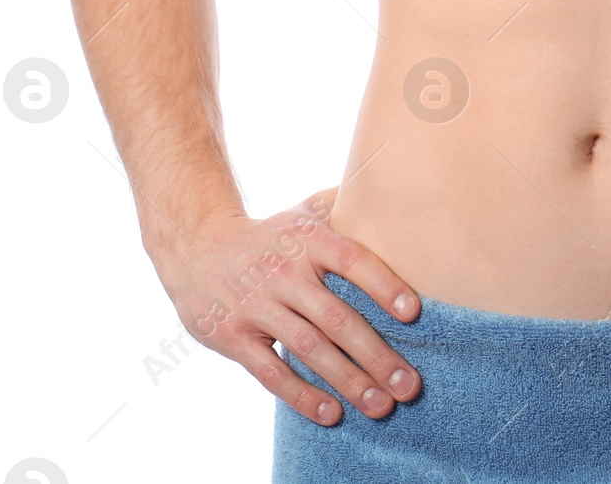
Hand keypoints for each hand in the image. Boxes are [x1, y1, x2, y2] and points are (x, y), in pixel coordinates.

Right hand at [150, 186, 423, 424]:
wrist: (197, 247)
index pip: (352, 260)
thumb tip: (397, 197)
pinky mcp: (233, 337)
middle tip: (409, 385)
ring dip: (347, 381)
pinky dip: (302, 396)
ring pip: (308, 349)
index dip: (383, 285)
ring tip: (381, 407)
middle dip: (376, 355)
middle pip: (336, 317)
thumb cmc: (272, 235)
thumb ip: (348, 209)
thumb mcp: (305, 212)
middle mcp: (284, 271)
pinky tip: (332, 413)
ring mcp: (256, 305)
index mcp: (309, 240)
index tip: (414, 313)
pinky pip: (271, 372)